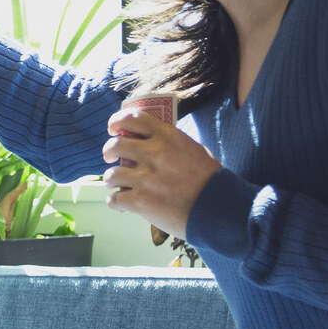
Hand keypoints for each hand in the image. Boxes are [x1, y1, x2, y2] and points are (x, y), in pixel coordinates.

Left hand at [102, 107, 221, 237]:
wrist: (219, 209)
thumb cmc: (211, 181)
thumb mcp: (194, 150)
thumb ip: (170, 144)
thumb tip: (149, 142)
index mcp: (168, 137)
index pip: (133, 119)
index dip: (117, 122)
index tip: (113, 129)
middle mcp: (154, 154)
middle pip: (115, 145)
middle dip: (108, 151)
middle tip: (109, 157)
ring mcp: (145, 178)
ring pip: (111, 174)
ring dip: (111, 179)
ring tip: (116, 184)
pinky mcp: (141, 201)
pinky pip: (115, 199)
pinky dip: (116, 202)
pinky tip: (122, 204)